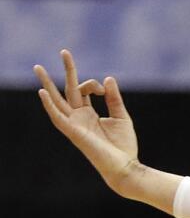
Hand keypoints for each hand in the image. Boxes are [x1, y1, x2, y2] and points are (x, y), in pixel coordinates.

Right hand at [35, 49, 139, 193]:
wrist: (125, 166)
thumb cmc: (123, 146)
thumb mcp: (121, 117)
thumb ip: (113, 98)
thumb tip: (108, 78)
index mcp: (88, 113)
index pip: (84, 89)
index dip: (93, 84)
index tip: (104, 90)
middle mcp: (78, 117)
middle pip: (67, 90)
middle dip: (67, 71)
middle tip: (64, 51)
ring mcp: (74, 124)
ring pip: (57, 100)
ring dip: (47, 84)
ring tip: (38, 67)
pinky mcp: (73, 132)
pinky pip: (58, 117)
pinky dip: (49, 105)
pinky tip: (42, 92)